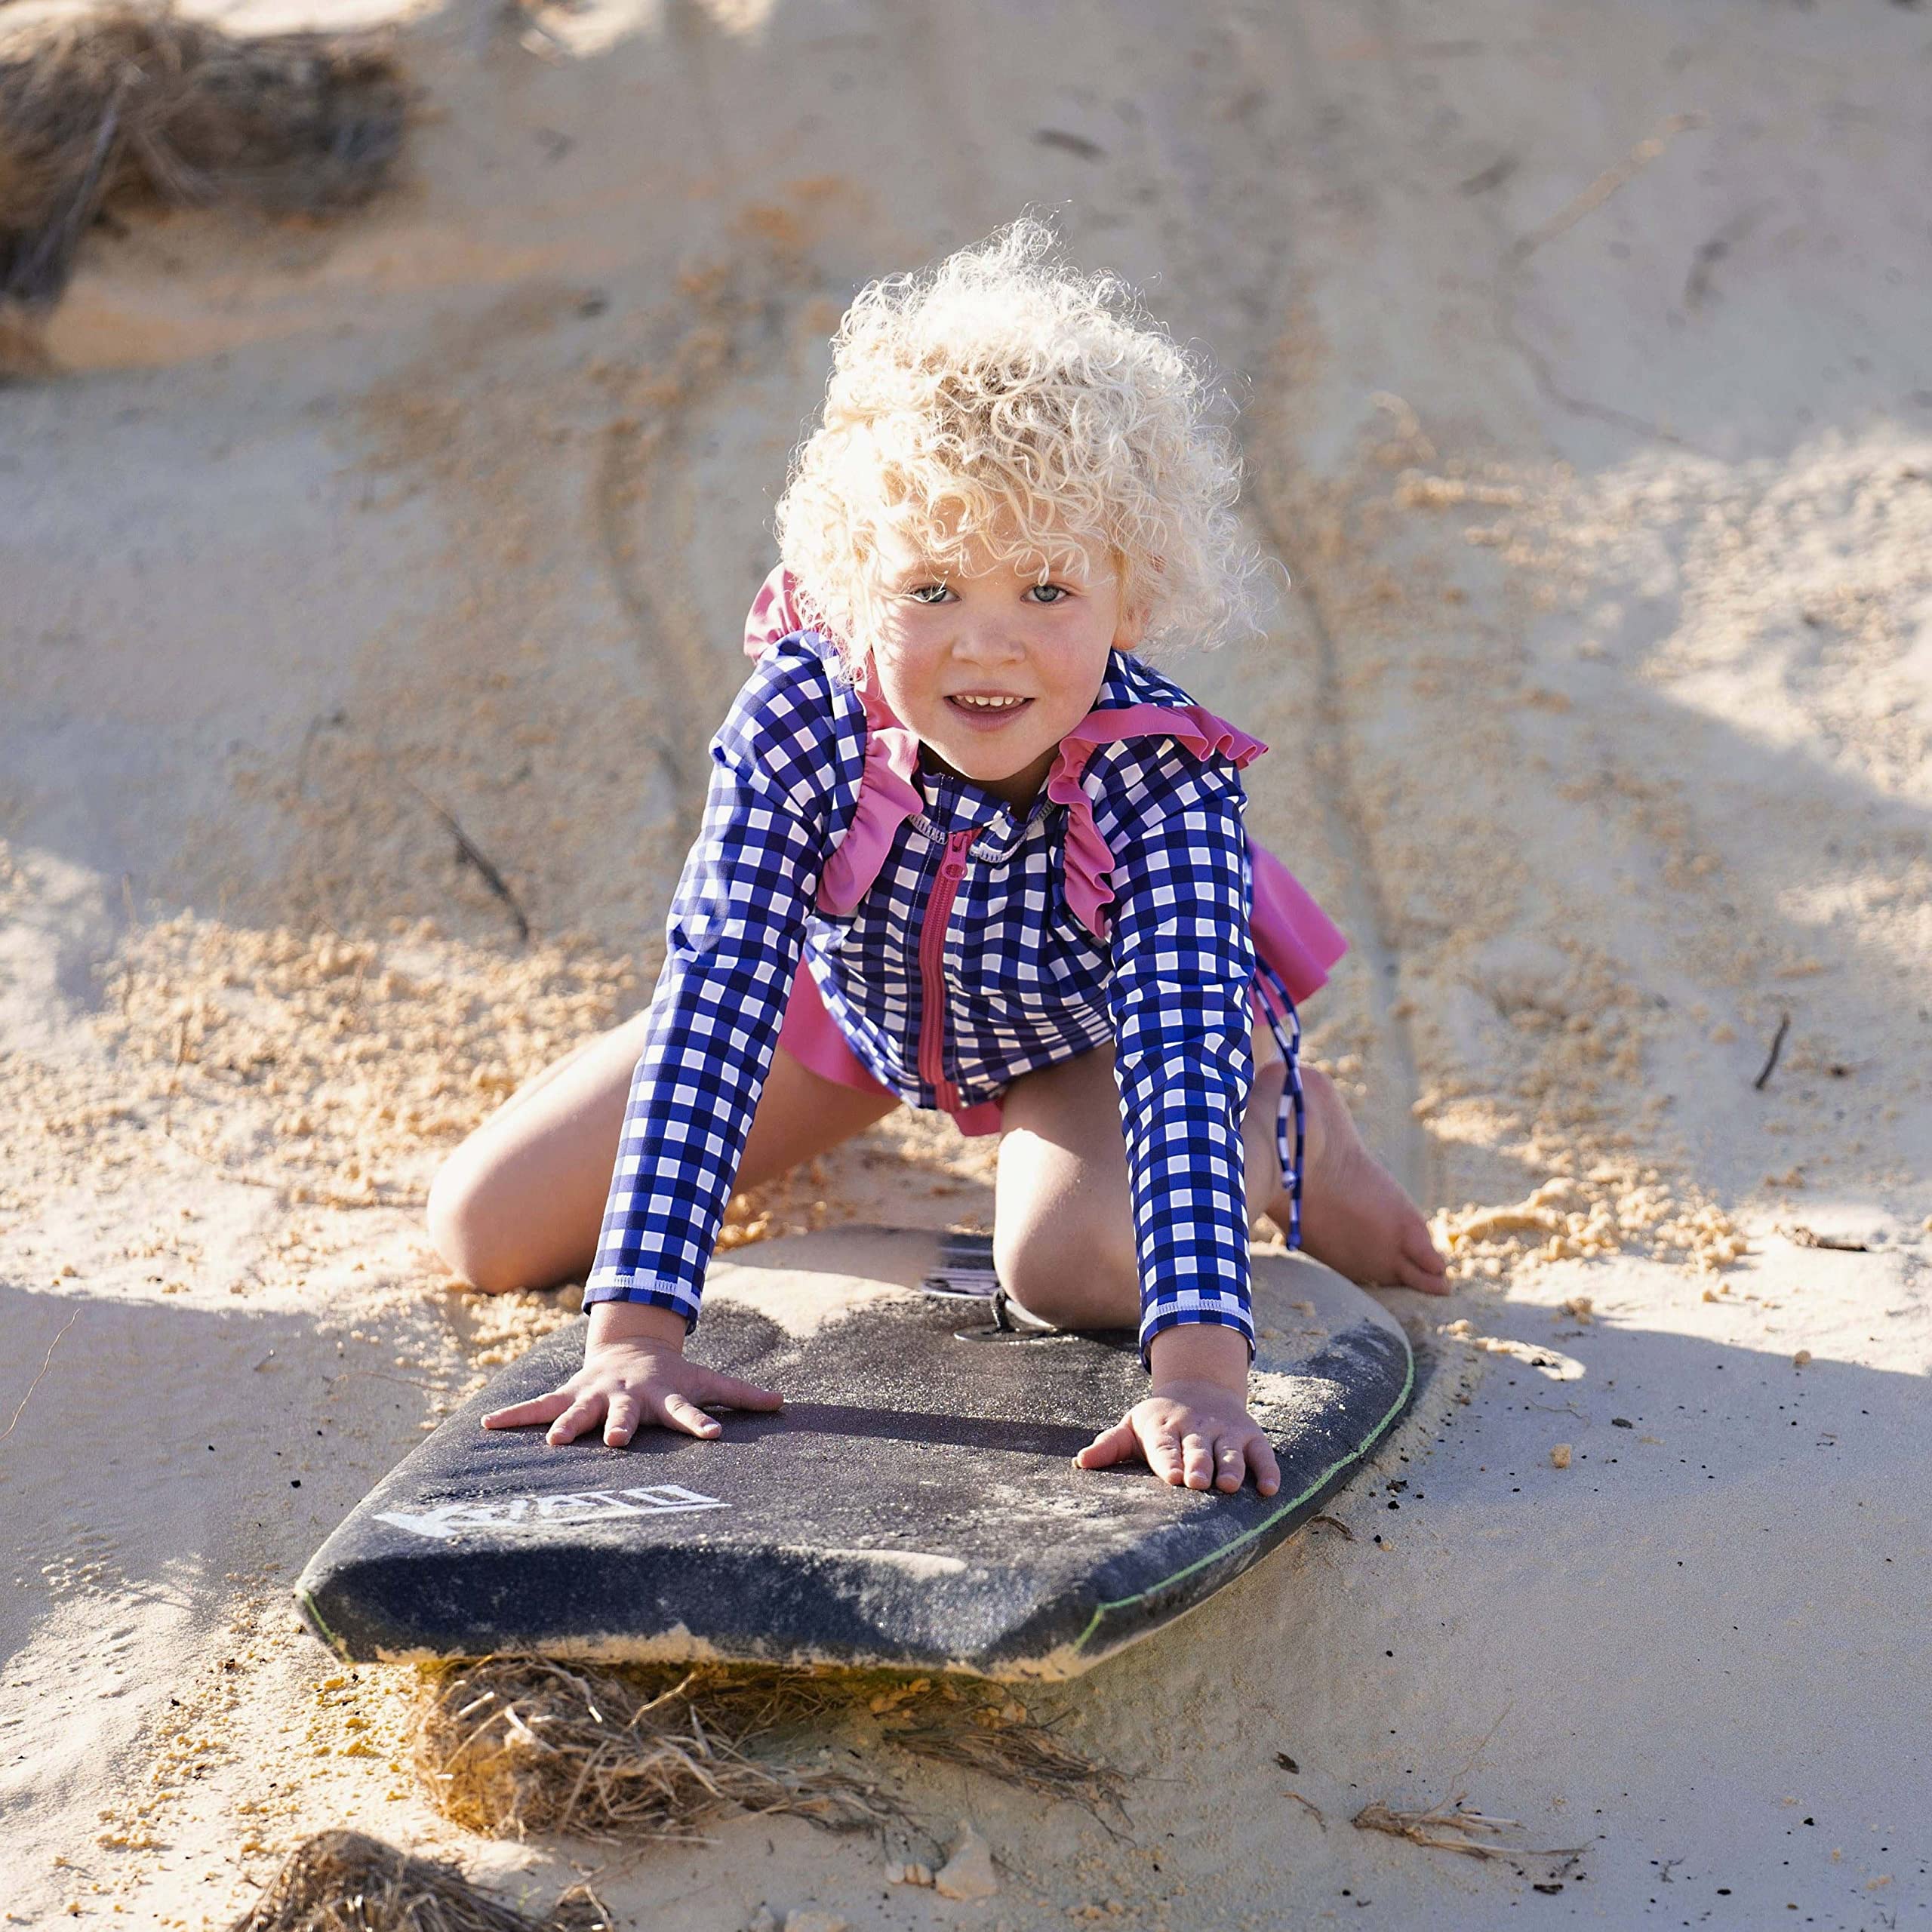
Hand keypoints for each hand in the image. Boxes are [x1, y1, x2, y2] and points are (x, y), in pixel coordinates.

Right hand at [481, 1300, 781, 1447]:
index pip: (688, 1412)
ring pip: (578, 1414)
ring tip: (553, 1446)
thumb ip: (742, 1396)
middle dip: (620, 1428)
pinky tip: (486, 1424)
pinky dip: (513, 1416)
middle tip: (618, 1442)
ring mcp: (595, 1397)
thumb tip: (784, 1403)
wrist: (630, 1347)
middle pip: (625, 1415)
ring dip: (566, 1428)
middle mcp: (627, 1399)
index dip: (701, 1424)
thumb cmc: (672, 1376)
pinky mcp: (569, 1396)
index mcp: (663, 1398)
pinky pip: (538, 1408)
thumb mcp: (707, 1381)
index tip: (713, 1437)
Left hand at [1074, 1323, 1279, 1495]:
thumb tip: (1080, 1462)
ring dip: (1231, 1467)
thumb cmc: (1159, 1419)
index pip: (1165, 1446)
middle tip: (1196, 1483)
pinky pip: (1263, 1453)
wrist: (1200, 1386)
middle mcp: (1197, 1429)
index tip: (1169, 1477)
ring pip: (1230, 1452)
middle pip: (1198, 1449)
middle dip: (1198, 1465)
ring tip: (1230, 1486)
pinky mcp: (1250, 1436)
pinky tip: (1269, 1489)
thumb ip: (1109, 1445)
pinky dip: (1268, 1470)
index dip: (1168, 1460)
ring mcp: (1226, 1432)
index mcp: (1165, 1427)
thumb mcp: (1132, 1425)